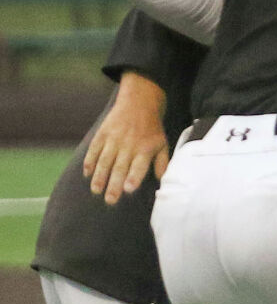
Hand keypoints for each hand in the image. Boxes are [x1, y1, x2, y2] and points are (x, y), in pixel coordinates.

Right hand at [82, 77, 169, 206]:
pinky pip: (94, 149)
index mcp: (144, 149)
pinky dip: (89, 161)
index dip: (133, 177)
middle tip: (110, 200)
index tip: (128, 189)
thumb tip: (163, 181)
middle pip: (120, 168)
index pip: (139, 166)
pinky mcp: (102, 134)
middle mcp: (128, 146)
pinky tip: (86, 173)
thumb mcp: (163, 144)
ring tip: (96, 190)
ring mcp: (113, 139)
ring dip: (99, 177)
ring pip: (104, 161)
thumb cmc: (152, 129)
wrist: (139, 103)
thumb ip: (162, 163)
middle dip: (114, 184)